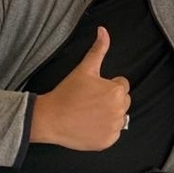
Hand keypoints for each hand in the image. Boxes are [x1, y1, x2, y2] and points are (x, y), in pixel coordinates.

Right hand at [31, 27, 130, 150]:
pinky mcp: (108, 142)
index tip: (92, 91)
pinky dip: (104, 131)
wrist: (50, 118)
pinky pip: (113, 134)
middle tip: (90, 102)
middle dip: (110, 100)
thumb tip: (103, 30)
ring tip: (89, 113)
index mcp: (117, 91)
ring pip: (119, 118)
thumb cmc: (67, 92)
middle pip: (123, 102)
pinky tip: (89, 126)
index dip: (106, 86)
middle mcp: (119, 110)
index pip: (121, 86)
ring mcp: (114, 128)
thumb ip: (98, 49)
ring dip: (108, 115)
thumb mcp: (85, 69)